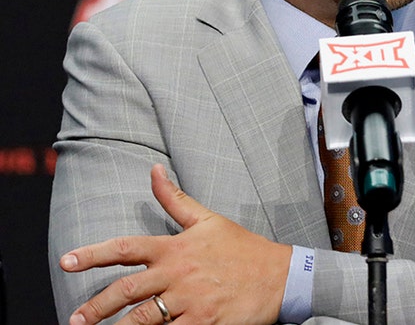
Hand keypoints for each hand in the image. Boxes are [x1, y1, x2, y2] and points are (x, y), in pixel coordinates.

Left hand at [58, 164, 291, 324]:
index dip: (93, 254)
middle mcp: (179, 273)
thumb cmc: (243, 248)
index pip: (126, 248)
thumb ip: (175, 199)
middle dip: (96, 307)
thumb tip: (154, 170)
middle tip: (75, 318)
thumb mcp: (208, 220)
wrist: (282, 276)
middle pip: (126, 291)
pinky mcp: (205, 323)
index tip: (66, 261)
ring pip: (143, 319)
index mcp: (176, 248)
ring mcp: (192, 300)